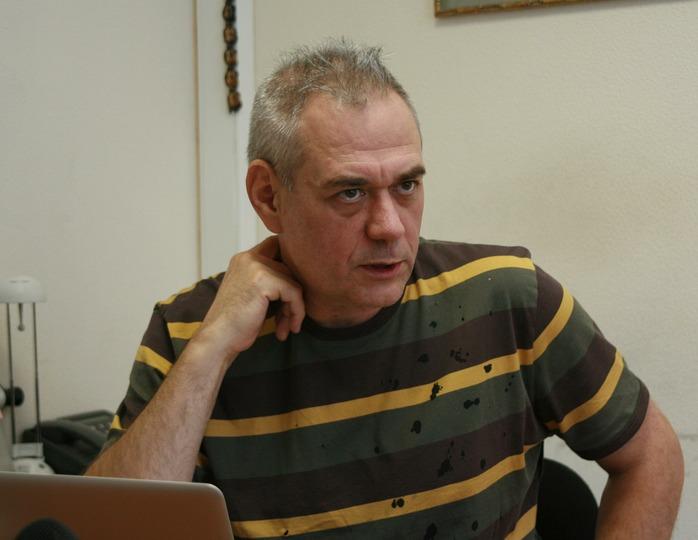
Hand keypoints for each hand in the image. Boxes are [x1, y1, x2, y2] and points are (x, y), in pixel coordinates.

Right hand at [196, 236, 304, 360]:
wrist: (217, 340)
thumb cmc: (234, 324)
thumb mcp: (252, 295)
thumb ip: (269, 281)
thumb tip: (299, 280)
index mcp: (244, 259)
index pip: (277, 246)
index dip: (290, 266)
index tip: (292, 293)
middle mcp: (248, 258)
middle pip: (289, 268)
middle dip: (292, 296)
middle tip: (287, 320)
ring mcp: (255, 266)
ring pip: (294, 282)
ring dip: (294, 308)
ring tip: (286, 327)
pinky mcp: (263, 280)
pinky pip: (294, 292)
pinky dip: (296, 312)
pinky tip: (288, 328)